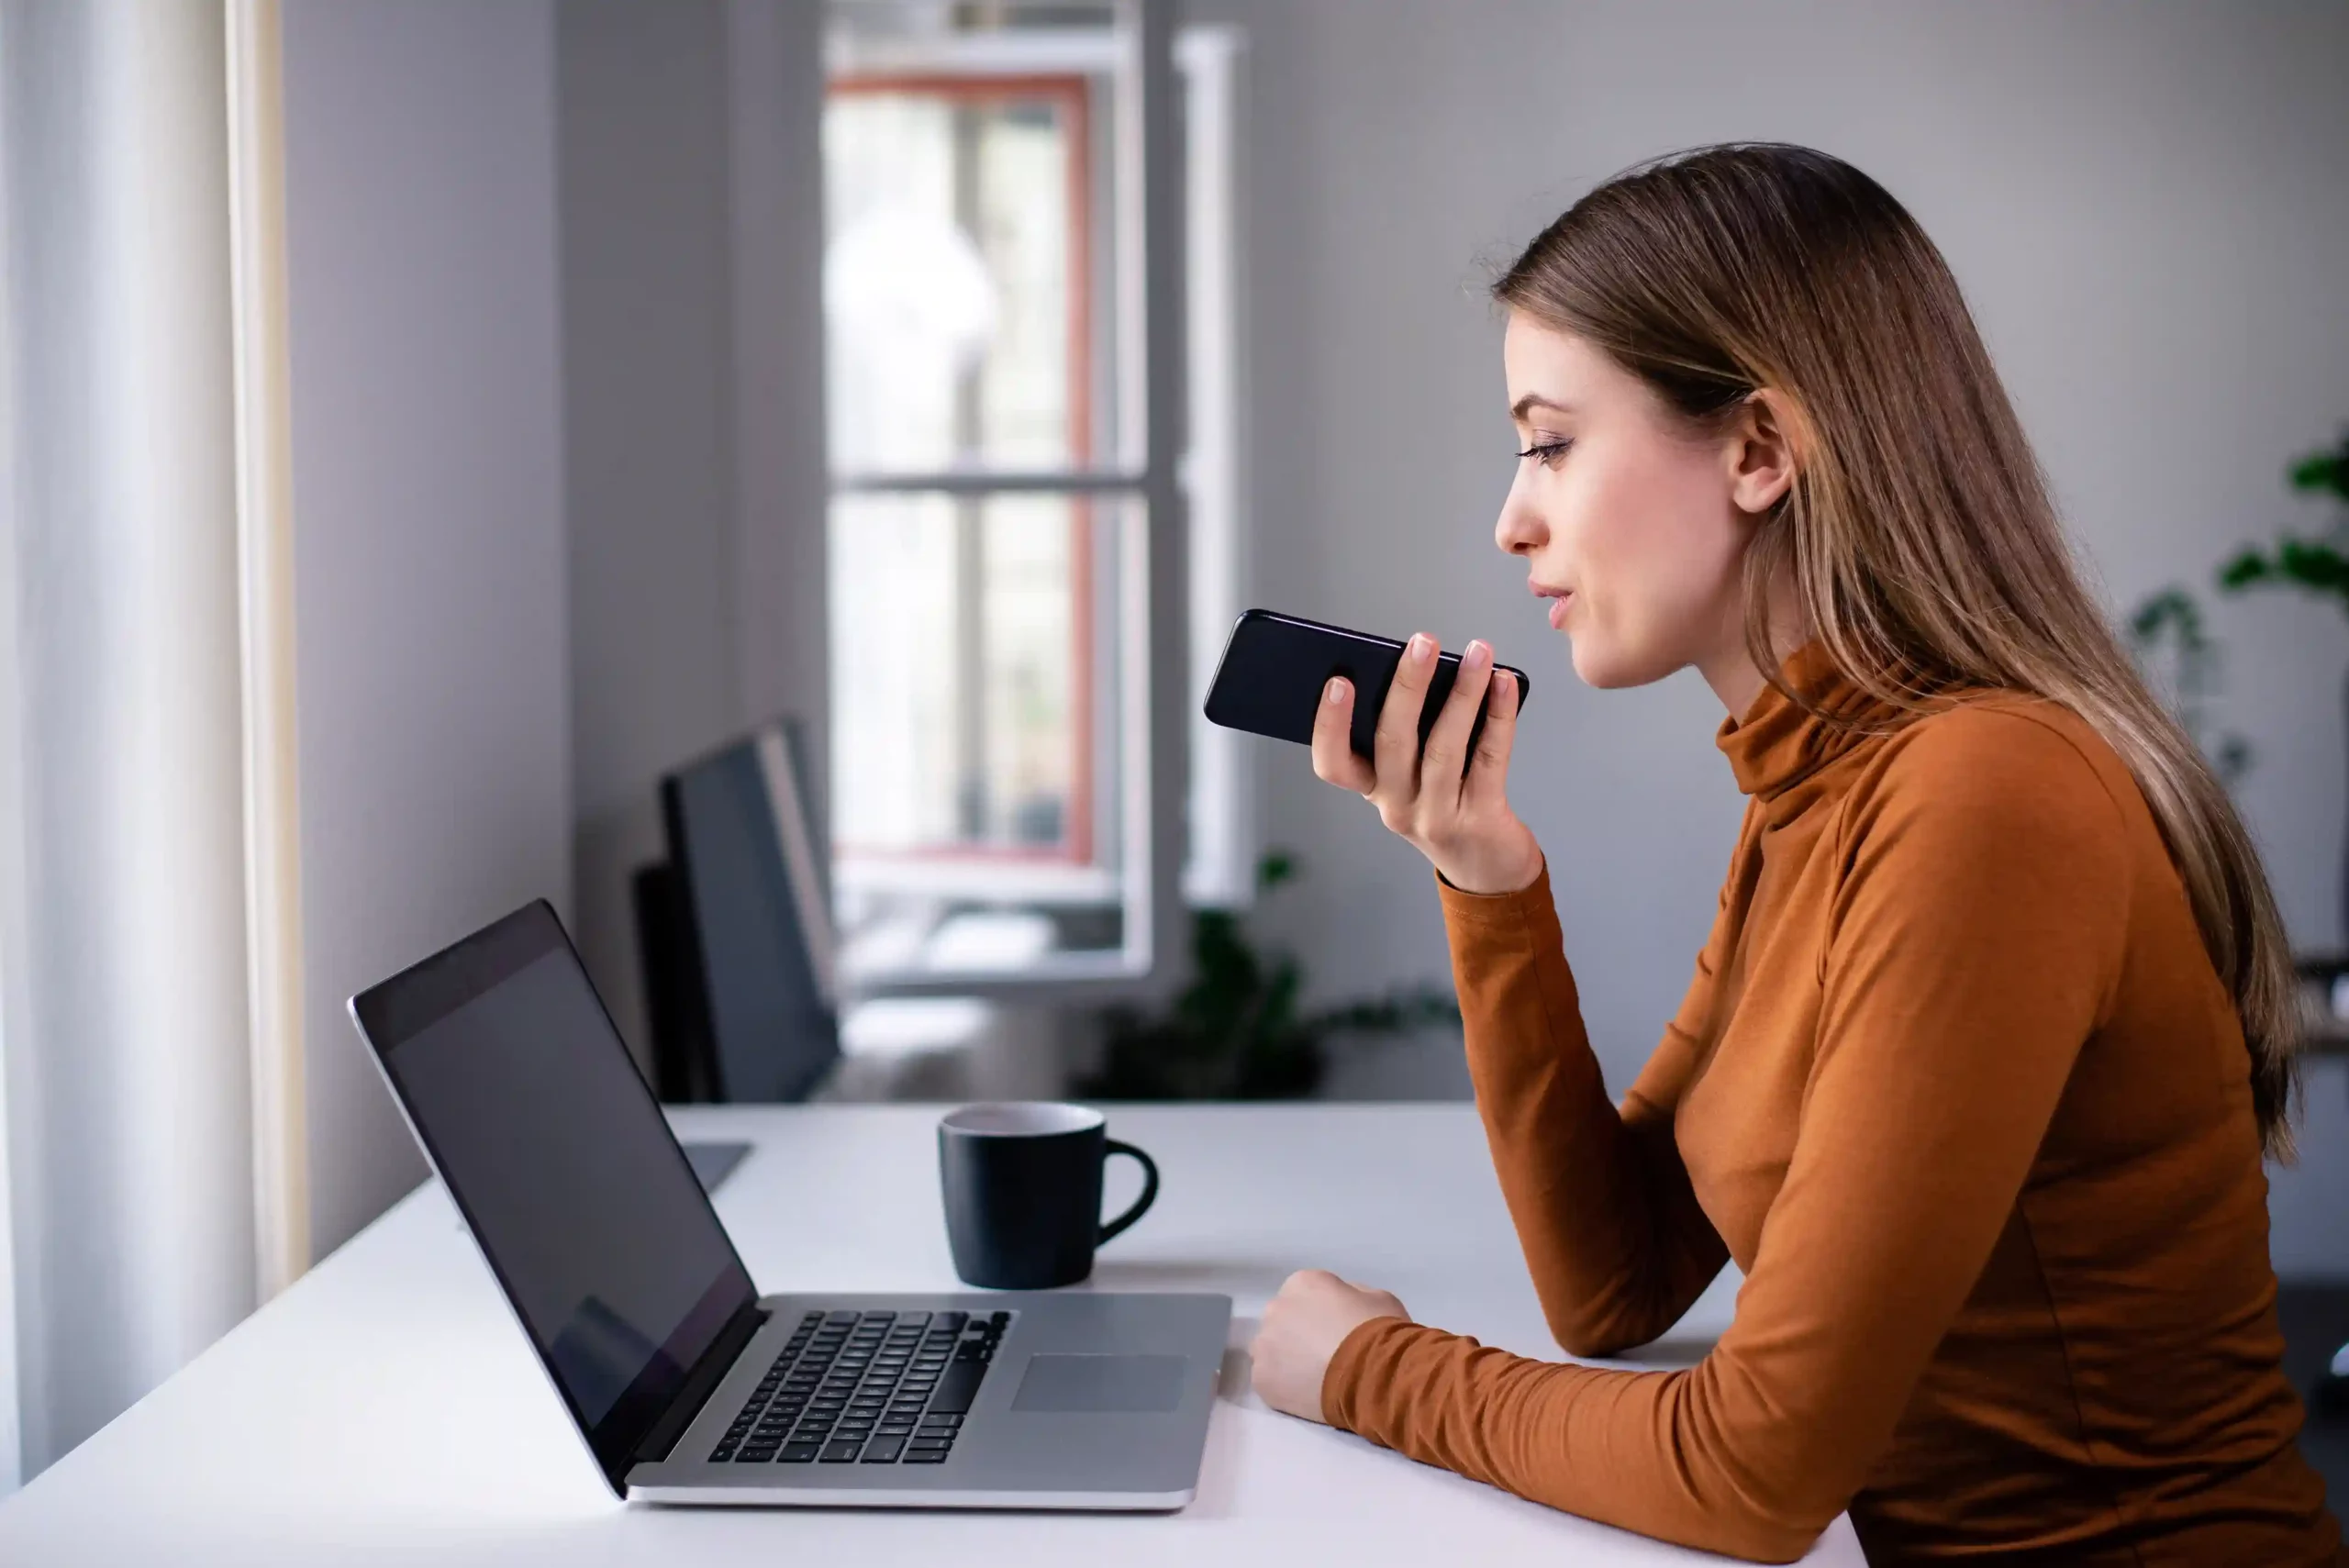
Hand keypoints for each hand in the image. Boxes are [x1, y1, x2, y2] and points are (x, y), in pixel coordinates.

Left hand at [1251, 1268, 1411, 1423]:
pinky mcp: (1261, 1378)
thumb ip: (1351, 1294)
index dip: (1322, 1313)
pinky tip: (1307, 1393)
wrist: (1372, 1376)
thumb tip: (1341, 1304)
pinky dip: (1284, 1386)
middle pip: (1283, 1320)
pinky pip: (1269, 1379)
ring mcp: (1264, 1344)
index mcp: (1302, 1283)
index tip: (1337, 1329)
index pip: (1305, 1293)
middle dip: (1299, 1334)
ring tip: (1314, 1377)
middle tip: (1325, 1354)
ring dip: (1287, 1359)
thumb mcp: (1377, 1298)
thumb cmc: (1379, 1332)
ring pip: (1271, 1350)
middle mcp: (1275, 1308)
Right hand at [1312, 634, 1543, 894]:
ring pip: (1444, 746)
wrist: (1489, 868)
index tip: (1337, 682)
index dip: (1329, 725)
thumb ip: (1409, 734)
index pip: (1334, 764)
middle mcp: (1398, 805)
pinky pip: (1489, 758)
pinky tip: (1504, 685)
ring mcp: (1438, 815)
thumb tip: (1419, 666)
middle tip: (1422, 643)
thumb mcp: (1413, 776)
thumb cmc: (1447, 805)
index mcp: (1373, 789)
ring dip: (1462, 693)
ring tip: (1476, 653)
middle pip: (1392, 742)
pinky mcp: (1480, 817)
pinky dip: (1498, 716)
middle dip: (1406, 687)